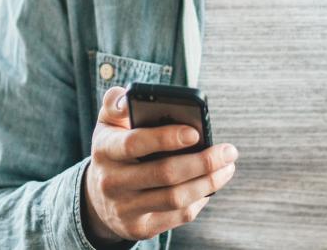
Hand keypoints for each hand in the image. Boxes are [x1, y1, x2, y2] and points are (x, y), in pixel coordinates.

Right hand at [81, 86, 238, 244]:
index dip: (166, 138)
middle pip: (164, 173)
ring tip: (227, 168)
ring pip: (176, 198)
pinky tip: (210, 186)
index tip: (196, 132)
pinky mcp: (139, 228)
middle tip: (229, 151)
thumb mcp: (108, 124)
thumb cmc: (114, 150)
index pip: (134, 143)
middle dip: (203, 162)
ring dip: (208, 182)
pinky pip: (178, 216)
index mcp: (105, 150)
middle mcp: (111, 182)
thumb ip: (116, 104)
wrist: (98, 198)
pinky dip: (199, 200)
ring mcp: (125, 209)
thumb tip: (129, 98)